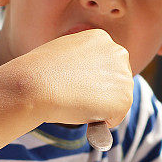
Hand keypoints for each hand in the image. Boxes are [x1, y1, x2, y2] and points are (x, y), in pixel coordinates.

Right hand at [12, 29, 133, 127]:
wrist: (36, 85)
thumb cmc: (38, 72)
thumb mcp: (62, 54)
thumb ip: (80, 61)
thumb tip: (85, 77)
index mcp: (101, 38)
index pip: (104, 66)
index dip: (88, 79)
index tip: (72, 82)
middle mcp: (118, 53)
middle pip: (115, 82)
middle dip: (99, 93)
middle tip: (75, 95)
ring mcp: (124, 76)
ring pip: (115, 101)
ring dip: (98, 107)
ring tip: (76, 100)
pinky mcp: (125, 99)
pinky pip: (114, 118)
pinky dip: (99, 122)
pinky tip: (82, 110)